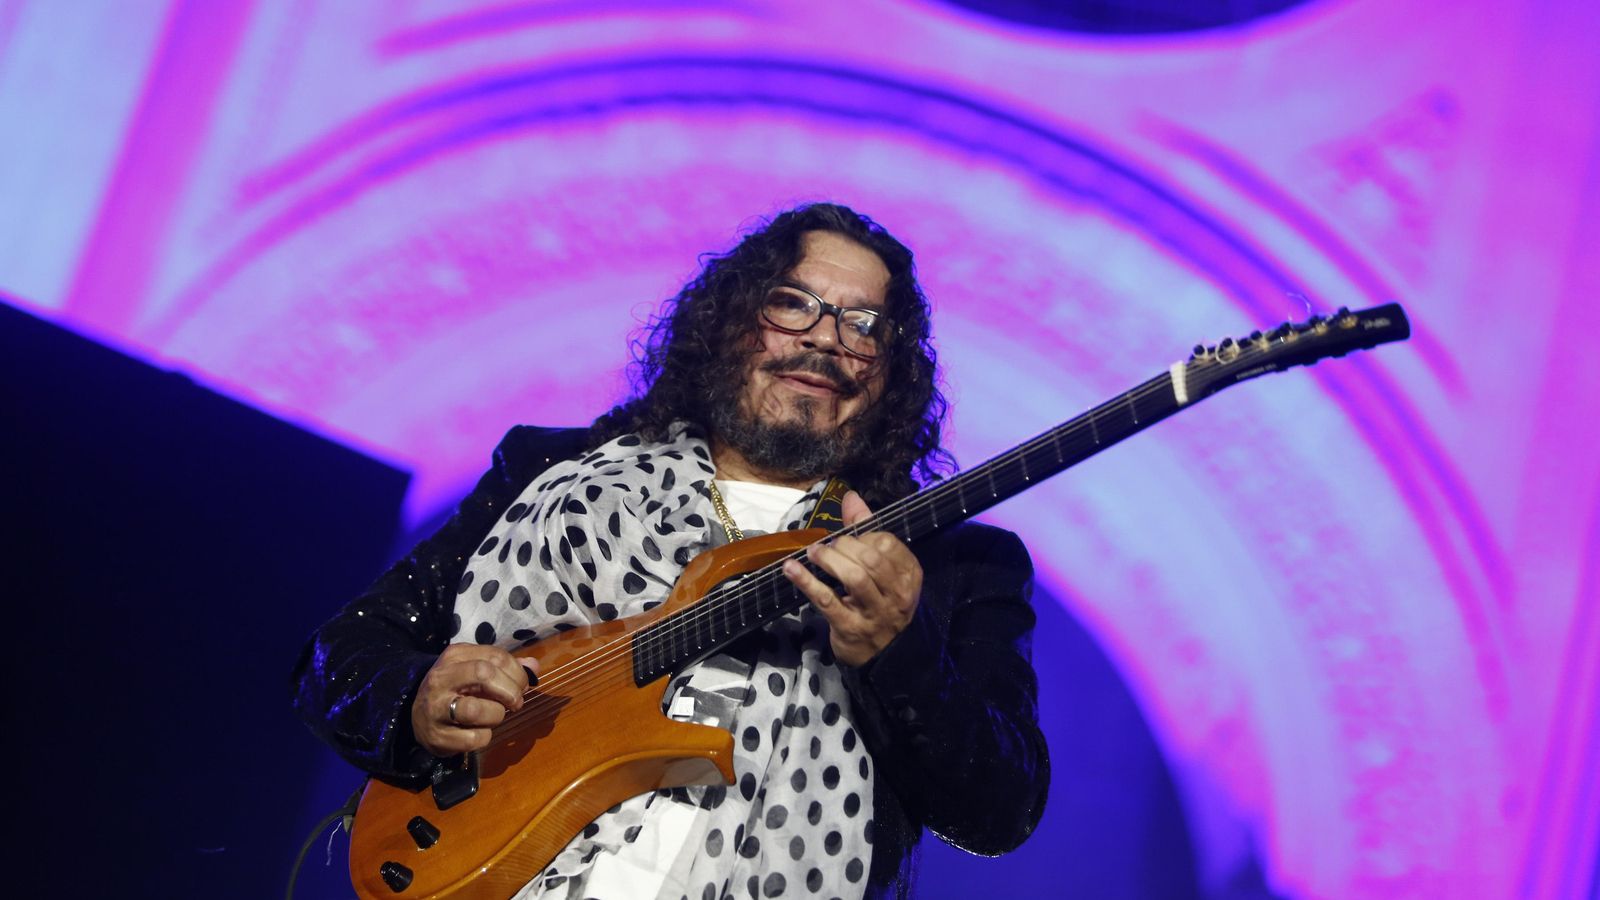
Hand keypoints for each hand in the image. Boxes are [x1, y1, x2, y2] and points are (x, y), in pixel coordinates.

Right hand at [411, 643, 537, 755]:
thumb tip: (533, 666)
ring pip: (477, 709)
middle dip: (510, 691)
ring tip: (494, 716)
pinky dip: (485, 737)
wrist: (418, 717)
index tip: (522, 684)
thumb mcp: (477, 670)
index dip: (517, 673)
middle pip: (484, 674)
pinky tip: (479, 732)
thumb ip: (506, 667)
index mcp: (454, 656)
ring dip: (496, 715)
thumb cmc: (457, 689)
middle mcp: (441, 678)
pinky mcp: (437, 736)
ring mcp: (436, 708)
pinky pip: (474, 738)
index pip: (496, 656)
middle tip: (516, 702)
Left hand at [782, 491, 921, 665]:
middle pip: (870, 559)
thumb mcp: (882, 569)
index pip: (888, 544)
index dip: (864, 536)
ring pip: (854, 578)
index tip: (850, 539)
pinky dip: (806, 581)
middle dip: (844, 546)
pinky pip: (827, 601)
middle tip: (828, 546)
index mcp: (909, 575)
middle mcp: (897, 595)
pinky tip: (791, 568)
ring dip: (829, 559)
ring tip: (813, 552)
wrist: (883, 654)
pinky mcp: (850, 628)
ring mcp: (875, 614)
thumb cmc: (880, 603)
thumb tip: (850, 496)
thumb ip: (867, 530)